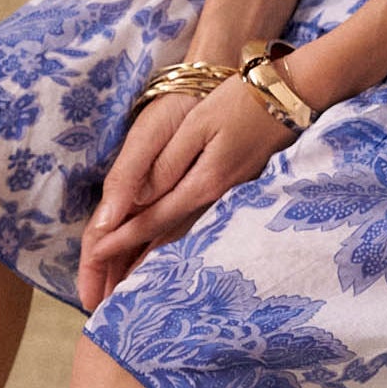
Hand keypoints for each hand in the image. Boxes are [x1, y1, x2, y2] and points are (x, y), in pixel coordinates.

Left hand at [78, 78, 295, 311]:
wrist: (293, 94)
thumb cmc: (242, 101)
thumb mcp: (199, 124)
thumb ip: (168, 163)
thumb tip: (138, 199)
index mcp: (202, 183)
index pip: (152, 219)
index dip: (120, 239)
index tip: (93, 257)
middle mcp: (216, 198)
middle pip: (168, 238)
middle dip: (134, 264)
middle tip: (106, 293)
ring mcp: (230, 197)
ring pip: (185, 236)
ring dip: (156, 260)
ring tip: (130, 282)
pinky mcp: (238, 190)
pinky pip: (200, 225)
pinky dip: (179, 242)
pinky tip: (172, 249)